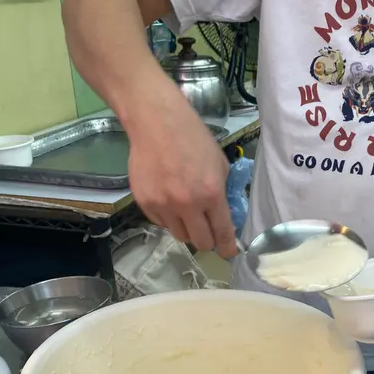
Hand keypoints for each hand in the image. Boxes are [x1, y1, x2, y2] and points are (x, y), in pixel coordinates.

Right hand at [125, 85, 236, 256]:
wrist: (155, 121)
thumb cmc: (192, 137)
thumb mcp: (219, 163)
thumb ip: (222, 192)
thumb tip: (224, 215)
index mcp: (210, 194)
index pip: (222, 233)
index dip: (227, 247)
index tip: (228, 252)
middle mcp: (187, 204)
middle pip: (200, 243)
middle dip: (207, 240)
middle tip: (207, 231)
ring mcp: (163, 205)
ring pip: (179, 235)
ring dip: (186, 228)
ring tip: (186, 210)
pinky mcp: (145, 203)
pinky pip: (161, 223)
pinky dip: (168, 218)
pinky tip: (169, 198)